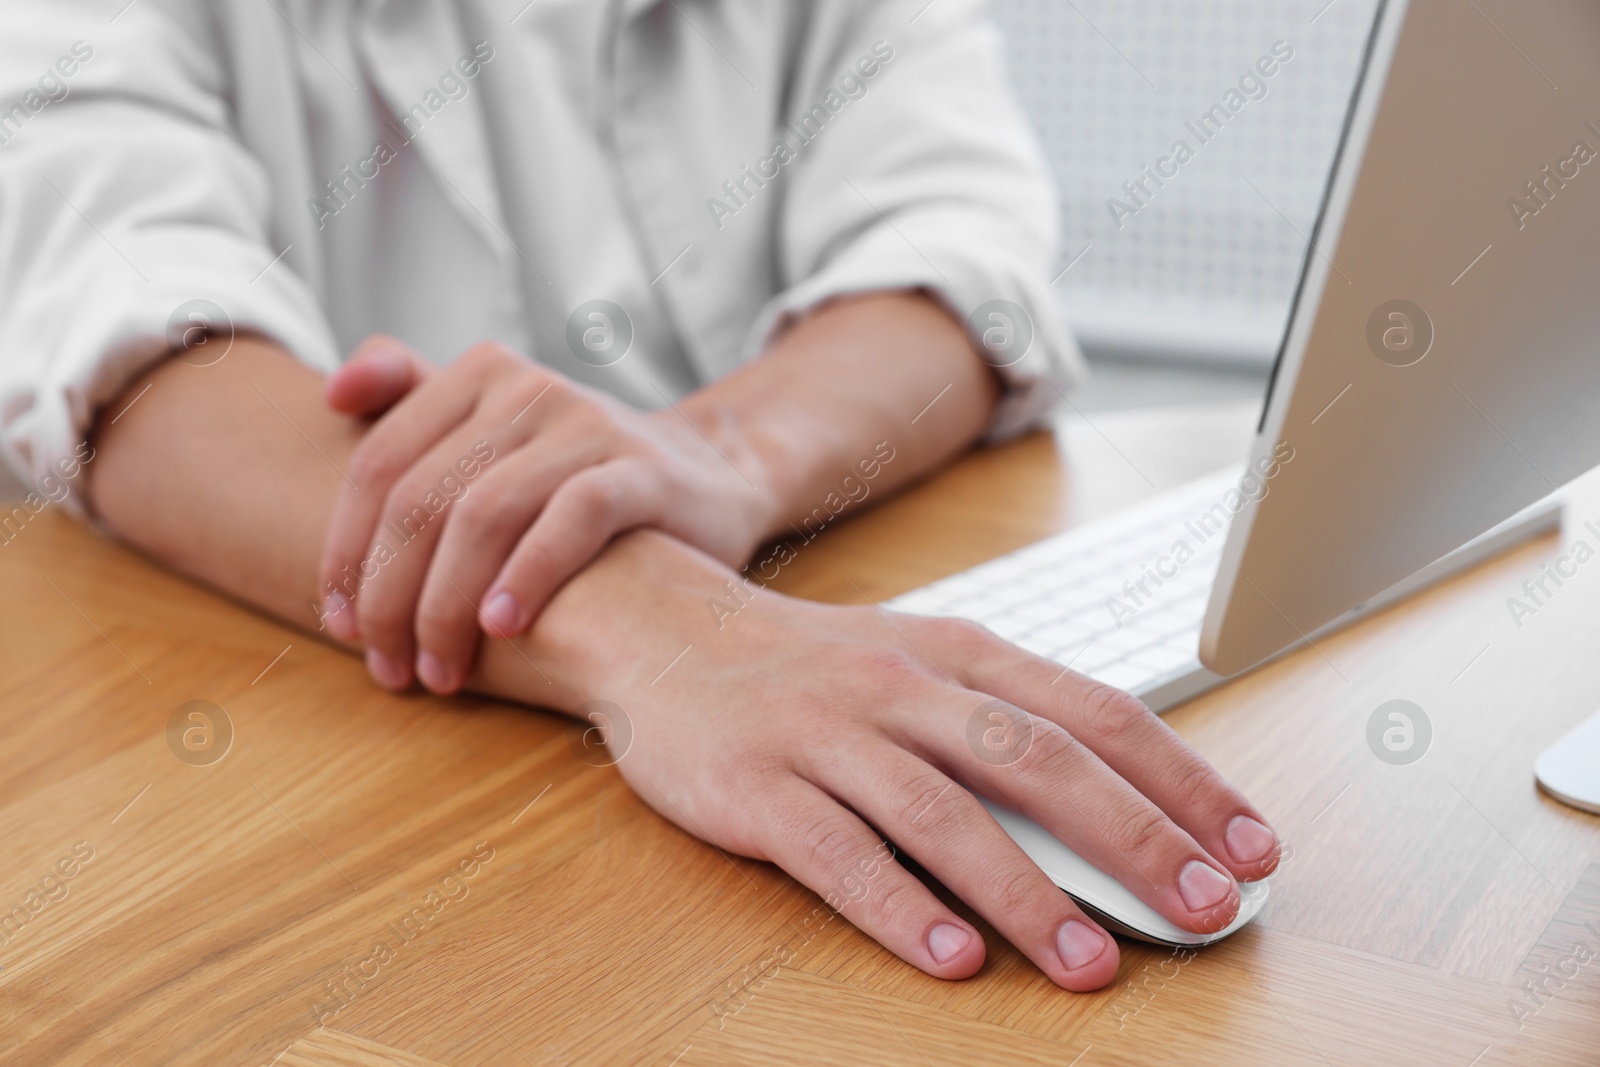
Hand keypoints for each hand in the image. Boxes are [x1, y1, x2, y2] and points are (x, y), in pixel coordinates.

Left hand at [317, 335, 775, 692]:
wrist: (711, 476)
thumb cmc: (581, 472)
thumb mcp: (499, 428)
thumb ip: (416, 398)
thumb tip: (332, 394)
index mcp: (478, 376)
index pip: (379, 465)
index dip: (346, 551)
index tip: (338, 624)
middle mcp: (527, 388)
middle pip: (423, 498)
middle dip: (391, 596)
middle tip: (388, 667)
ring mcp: (586, 425)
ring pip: (484, 514)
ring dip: (447, 605)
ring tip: (440, 671)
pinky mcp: (642, 470)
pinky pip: (572, 518)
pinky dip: (528, 575)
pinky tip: (501, 628)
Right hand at [584, 536, 1280, 990]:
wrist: (666, 630)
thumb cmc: (816, 664)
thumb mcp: (919, 661)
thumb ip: (1006, 721)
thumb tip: (1126, 808)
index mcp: (959, 652)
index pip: (1094, 711)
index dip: (1182, 779)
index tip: (1251, 846)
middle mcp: (903, 686)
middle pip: (1037, 759)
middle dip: (1134, 839)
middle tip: (1205, 911)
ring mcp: (829, 734)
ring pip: (943, 812)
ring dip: (1025, 893)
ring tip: (1089, 964)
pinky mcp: (758, 787)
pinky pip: (837, 852)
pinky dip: (898, 907)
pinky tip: (949, 956)